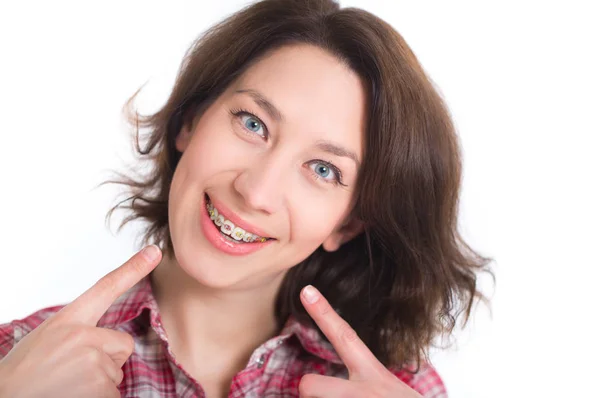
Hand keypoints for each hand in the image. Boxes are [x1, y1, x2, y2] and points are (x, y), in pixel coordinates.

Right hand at [0, 245, 161, 397]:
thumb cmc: (26, 371)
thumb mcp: (48, 339)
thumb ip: (79, 333)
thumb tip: (111, 343)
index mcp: (68, 320)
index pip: (106, 287)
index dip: (134, 268)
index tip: (154, 252)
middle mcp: (82, 336)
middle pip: (123, 345)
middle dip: (108, 360)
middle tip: (72, 372)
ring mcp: (92, 362)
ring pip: (116, 372)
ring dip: (98, 383)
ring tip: (67, 387)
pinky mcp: (99, 388)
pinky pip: (115, 393)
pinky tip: (73, 396)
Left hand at [298, 285, 421, 397]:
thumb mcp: (390, 392)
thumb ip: (362, 383)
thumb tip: (316, 387)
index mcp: (374, 376)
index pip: (346, 337)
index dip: (324, 313)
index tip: (305, 289)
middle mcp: (364, 391)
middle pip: (308, 384)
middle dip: (308, 390)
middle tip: (323, 396)